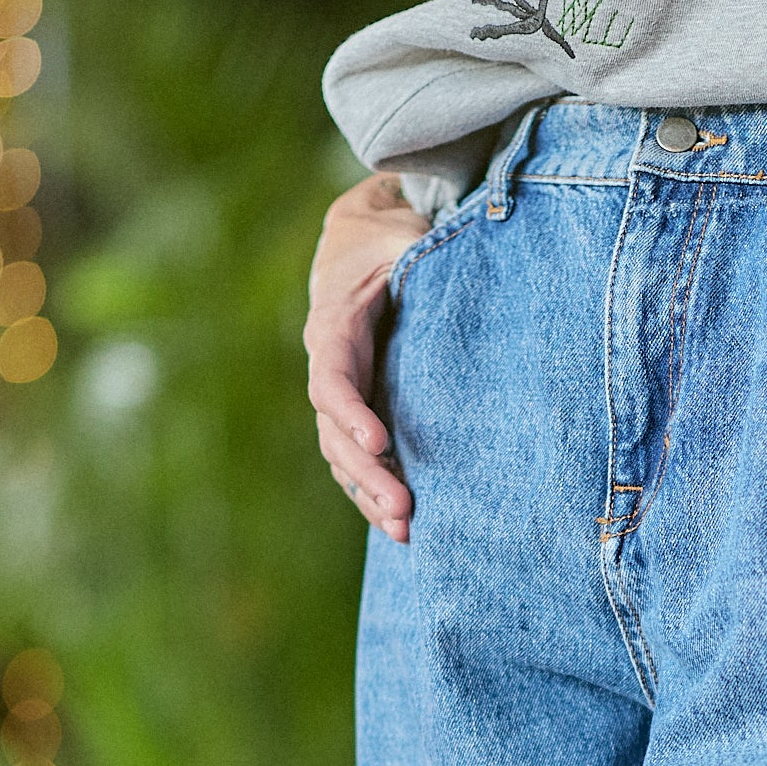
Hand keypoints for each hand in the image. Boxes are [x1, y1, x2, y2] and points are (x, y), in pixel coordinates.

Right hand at [306, 174, 427, 544]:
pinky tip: (403, 526)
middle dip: (368, 474)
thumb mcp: (400, 234)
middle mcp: (329, 366)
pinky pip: (358, 457)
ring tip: (406, 531)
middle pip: (336, 433)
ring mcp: (342, 392)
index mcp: (333, 327)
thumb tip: (437, 257)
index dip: (350, 413)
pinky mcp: (360, 408)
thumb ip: (412, 250)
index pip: (331, 379)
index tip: (379, 443)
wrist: (361, 241)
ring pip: (343, 455)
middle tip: (404, 511)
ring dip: (370, 494)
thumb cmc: (386, 236)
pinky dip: (374, 489)